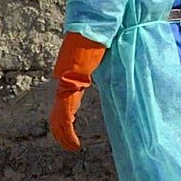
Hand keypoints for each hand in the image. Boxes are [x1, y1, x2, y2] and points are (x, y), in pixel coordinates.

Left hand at [50, 32, 106, 152]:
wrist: (89, 33)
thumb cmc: (97, 41)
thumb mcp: (103, 58)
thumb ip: (106, 65)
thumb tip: (122, 60)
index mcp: (72, 79)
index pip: (65, 104)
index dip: (66, 120)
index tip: (72, 129)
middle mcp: (65, 84)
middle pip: (58, 115)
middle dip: (61, 133)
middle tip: (69, 145)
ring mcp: (64, 88)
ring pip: (59, 120)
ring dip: (64, 137)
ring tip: (72, 148)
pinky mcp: (66, 91)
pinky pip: (64, 118)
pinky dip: (67, 133)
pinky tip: (74, 144)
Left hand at [50, 88, 83, 151]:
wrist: (70, 86)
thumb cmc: (70, 95)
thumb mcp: (68, 108)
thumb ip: (68, 115)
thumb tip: (71, 119)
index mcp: (54, 118)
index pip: (57, 134)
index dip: (62, 141)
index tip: (68, 146)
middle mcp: (54, 120)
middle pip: (59, 137)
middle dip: (66, 145)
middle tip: (73, 150)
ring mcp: (59, 120)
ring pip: (64, 137)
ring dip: (70, 145)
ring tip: (76, 149)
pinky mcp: (65, 119)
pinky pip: (69, 133)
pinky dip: (73, 140)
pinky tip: (77, 145)